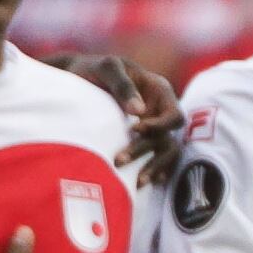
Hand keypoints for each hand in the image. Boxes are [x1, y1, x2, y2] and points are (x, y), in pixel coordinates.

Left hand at [58, 50, 182, 183]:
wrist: (78, 79)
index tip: (135, 130)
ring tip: (137, 183)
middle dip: (146, 150)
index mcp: (159, 90)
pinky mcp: (143, 141)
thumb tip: (140, 111)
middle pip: (168, 137)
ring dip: (153, 167)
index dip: (159, 126)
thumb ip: (122, 86)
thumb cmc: (94, 69)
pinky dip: (154, 172)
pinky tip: (141, 184)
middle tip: (118, 160)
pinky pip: (158, 160)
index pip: (173, 115)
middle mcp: (160, 111)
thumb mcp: (107, 68)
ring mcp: (153, 128)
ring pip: (165, 152)